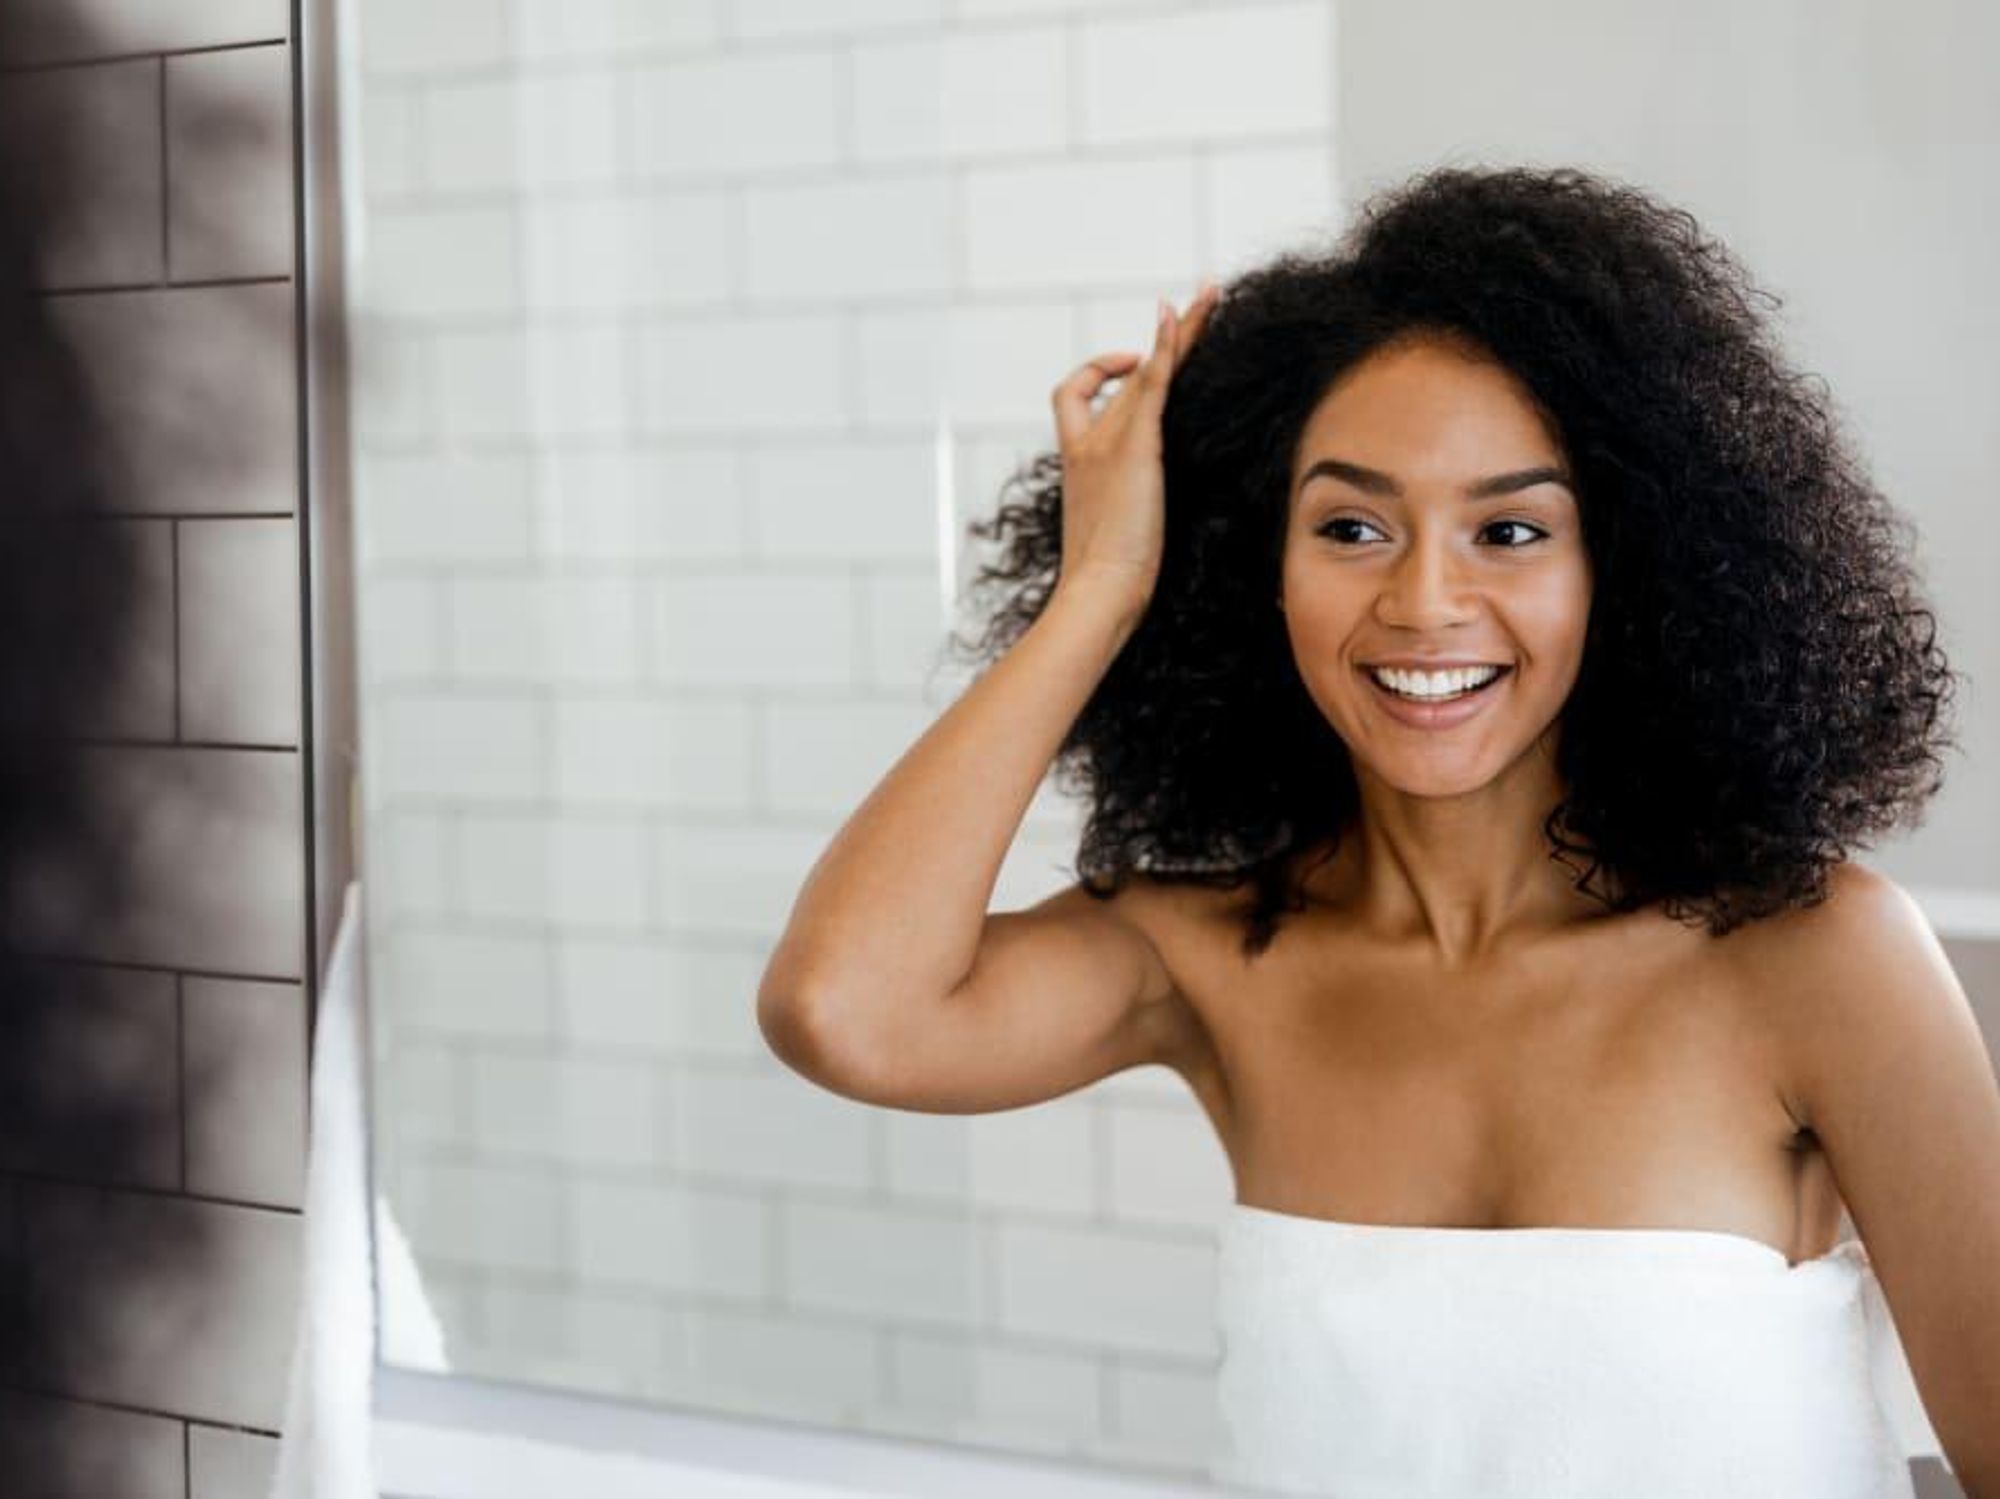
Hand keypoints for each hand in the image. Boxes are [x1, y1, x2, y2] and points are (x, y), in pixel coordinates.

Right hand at [1049, 281, 1220, 610]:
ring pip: (1148, 370)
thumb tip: (1145, 525)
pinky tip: (1181, 316)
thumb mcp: (1113, 538)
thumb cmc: (1105, 583)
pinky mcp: (1135, 445)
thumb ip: (1125, 516)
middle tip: (1182, 307)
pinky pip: (1153, 381)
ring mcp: (1109, 441)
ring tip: (1211, 294)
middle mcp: (1089, 443)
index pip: (1079, 402)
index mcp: (1080, 463)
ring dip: (1180, 330)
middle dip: (1155, 342)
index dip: (1101, 376)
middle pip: (1124, 377)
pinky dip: (1167, 345)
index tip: (1128, 368)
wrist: (1097, 591)